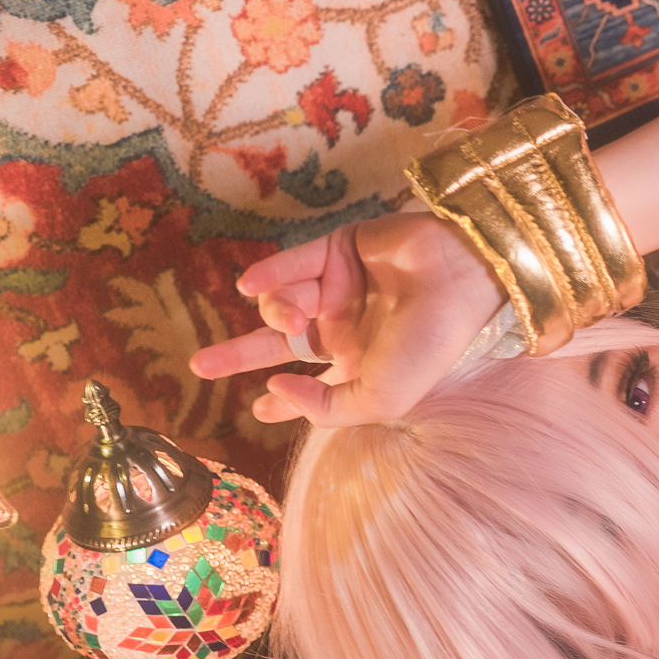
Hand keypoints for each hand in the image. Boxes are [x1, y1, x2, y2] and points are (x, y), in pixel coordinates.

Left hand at [190, 213, 503, 425]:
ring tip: (295, 316)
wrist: (459, 277)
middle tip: (199, 366)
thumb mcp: (380, 398)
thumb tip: (275, 390)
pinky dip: (267, 274)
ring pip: (283, 303)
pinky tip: (249, 286)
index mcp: (360, 364)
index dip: (283, 399)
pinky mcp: (336, 249)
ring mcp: (339, 286)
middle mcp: (345, 326)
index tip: (257, 410)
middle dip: (238, 356)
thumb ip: (325, 408)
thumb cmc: (428, 345)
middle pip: (279, 344)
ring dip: (276, 311)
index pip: (312, 384)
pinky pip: (290, 263)